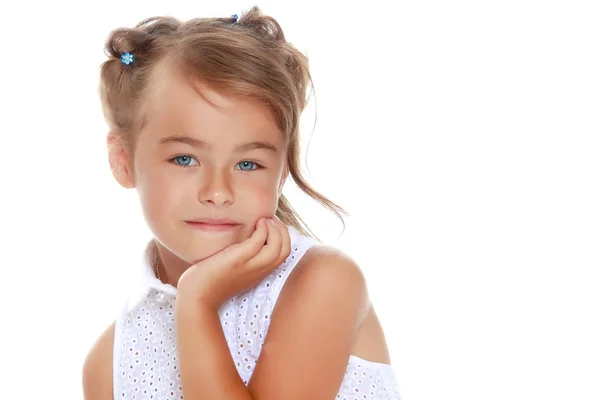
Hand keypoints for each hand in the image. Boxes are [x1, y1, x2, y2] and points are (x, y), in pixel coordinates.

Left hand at [176, 217, 290, 311]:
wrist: (196, 297)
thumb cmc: (209, 282)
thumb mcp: (233, 270)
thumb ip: (242, 258)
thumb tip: (244, 239)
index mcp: (259, 274)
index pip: (283, 255)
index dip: (282, 237)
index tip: (271, 226)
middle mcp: (259, 271)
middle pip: (285, 250)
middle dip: (282, 230)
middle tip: (270, 220)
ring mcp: (250, 266)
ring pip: (278, 246)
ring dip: (275, 228)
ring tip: (264, 220)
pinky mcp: (238, 259)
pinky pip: (259, 240)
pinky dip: (262, 228)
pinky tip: (256, 222)